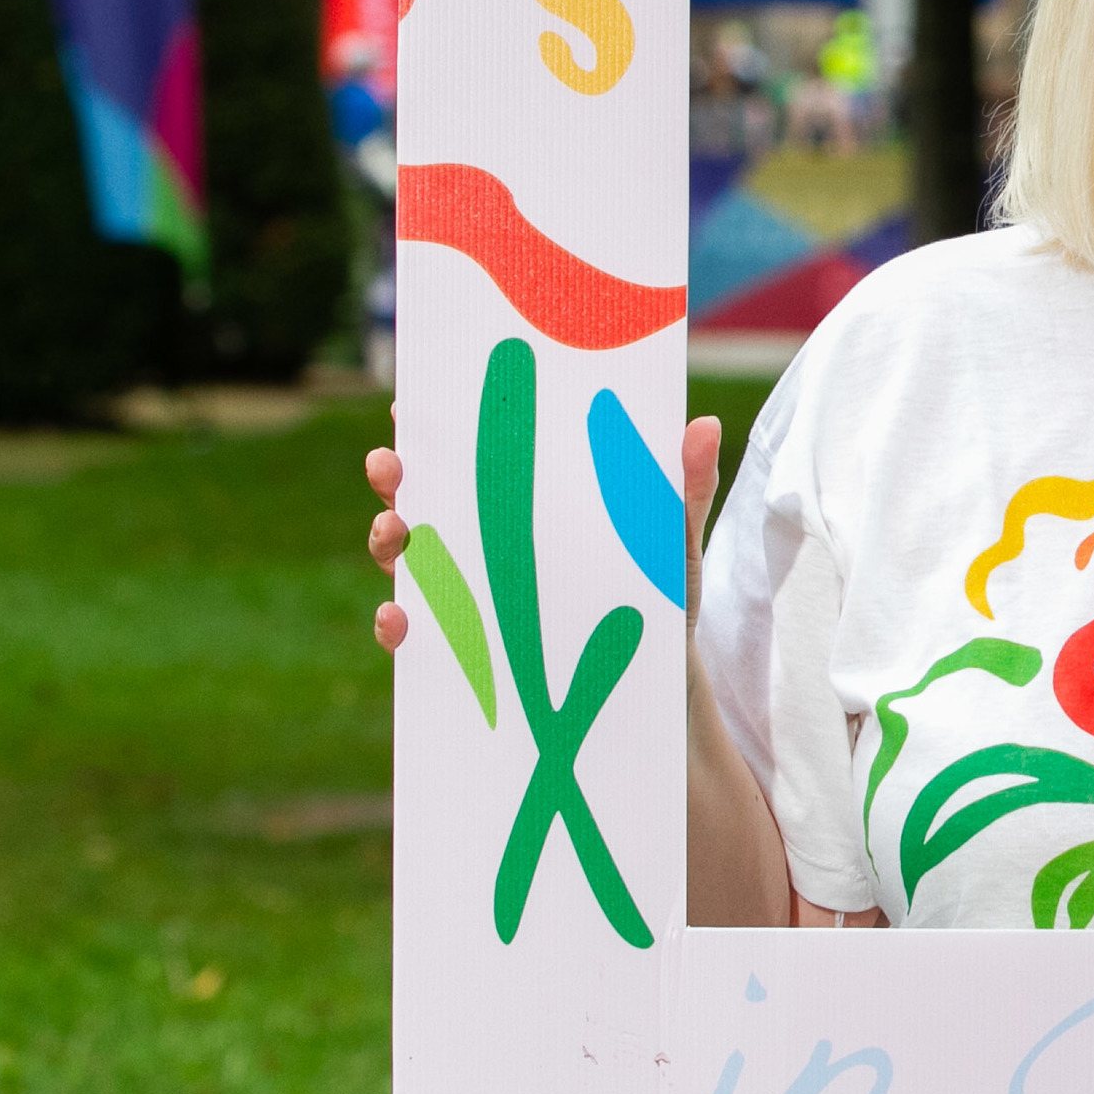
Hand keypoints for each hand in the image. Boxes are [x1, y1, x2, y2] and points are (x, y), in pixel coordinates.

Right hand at [368, 417, 725, 652]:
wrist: (664, 686)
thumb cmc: (664, 600)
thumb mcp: (675, 543)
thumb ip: (684, 489)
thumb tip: (706, 425)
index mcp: (530, 503)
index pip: (475, 456)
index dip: (437, 429)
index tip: (411, 406)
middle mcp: (490, 544)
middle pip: (426, 498)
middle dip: (396, 477)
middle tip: (389, 463)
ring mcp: (473, 596)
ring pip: (408, 560)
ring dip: (387, 541)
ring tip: (395, 532)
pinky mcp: (469, 651)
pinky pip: (420, 636)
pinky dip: (399, 624)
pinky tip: (400, 616)